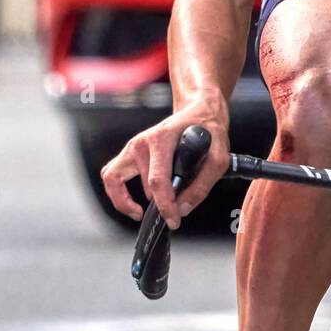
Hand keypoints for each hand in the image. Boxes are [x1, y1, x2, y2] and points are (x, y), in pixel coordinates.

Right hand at [100, 103, 230, 226]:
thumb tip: (183, 208)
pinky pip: (111, 177)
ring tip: (154, 208)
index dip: (165, 206)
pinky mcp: (129, 154)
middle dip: (159, 205)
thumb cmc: (208, 130)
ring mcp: (132, 147)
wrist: (199, 111)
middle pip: (143, 186)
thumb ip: (203, 184)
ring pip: (115, 181)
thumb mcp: (219, 157)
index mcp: (161, 139)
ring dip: (130, 201)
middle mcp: (141, 143)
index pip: (158, 181)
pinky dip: (118, 194)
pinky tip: (134, 206)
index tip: (173, 220)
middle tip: (176, 210)